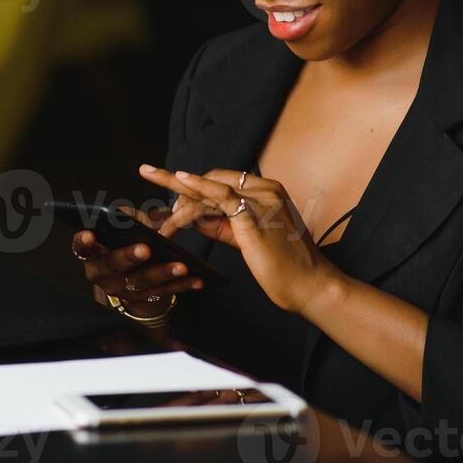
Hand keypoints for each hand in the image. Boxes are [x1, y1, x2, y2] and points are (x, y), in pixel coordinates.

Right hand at [70, 206, 204, 319]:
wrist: (126, 279)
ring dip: (163, 273)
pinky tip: (197, 279)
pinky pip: (163, 293)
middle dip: (130, 257)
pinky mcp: (142, 300)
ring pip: (142, 283)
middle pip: (114, 267)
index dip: (84, 242)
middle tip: (145, 249)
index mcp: (92, 255)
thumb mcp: (120, 231)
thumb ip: (121, 221)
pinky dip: (181, 286)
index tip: (89, 234)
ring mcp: (122, 291)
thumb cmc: (122, 245)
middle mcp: (102, 276)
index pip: (81, 248)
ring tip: (181, 265)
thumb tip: (125, 213)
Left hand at [139, 164, 339, 315]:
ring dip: (181, 200)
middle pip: (212, 178)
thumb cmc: (282, 265)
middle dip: (179, 188)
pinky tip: (179, 180)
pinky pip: (220, 194)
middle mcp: (265, 189)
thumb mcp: (246, 238)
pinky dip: (197, 187)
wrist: (308, 285)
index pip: (221, 179)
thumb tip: (193, 216)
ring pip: (210, 188)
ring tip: (163, 220)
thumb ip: (221, 224)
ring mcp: (261, 200)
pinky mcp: (254, 215)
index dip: (193, 187)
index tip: (170, 191)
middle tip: (154, 191)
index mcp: (266, 190)